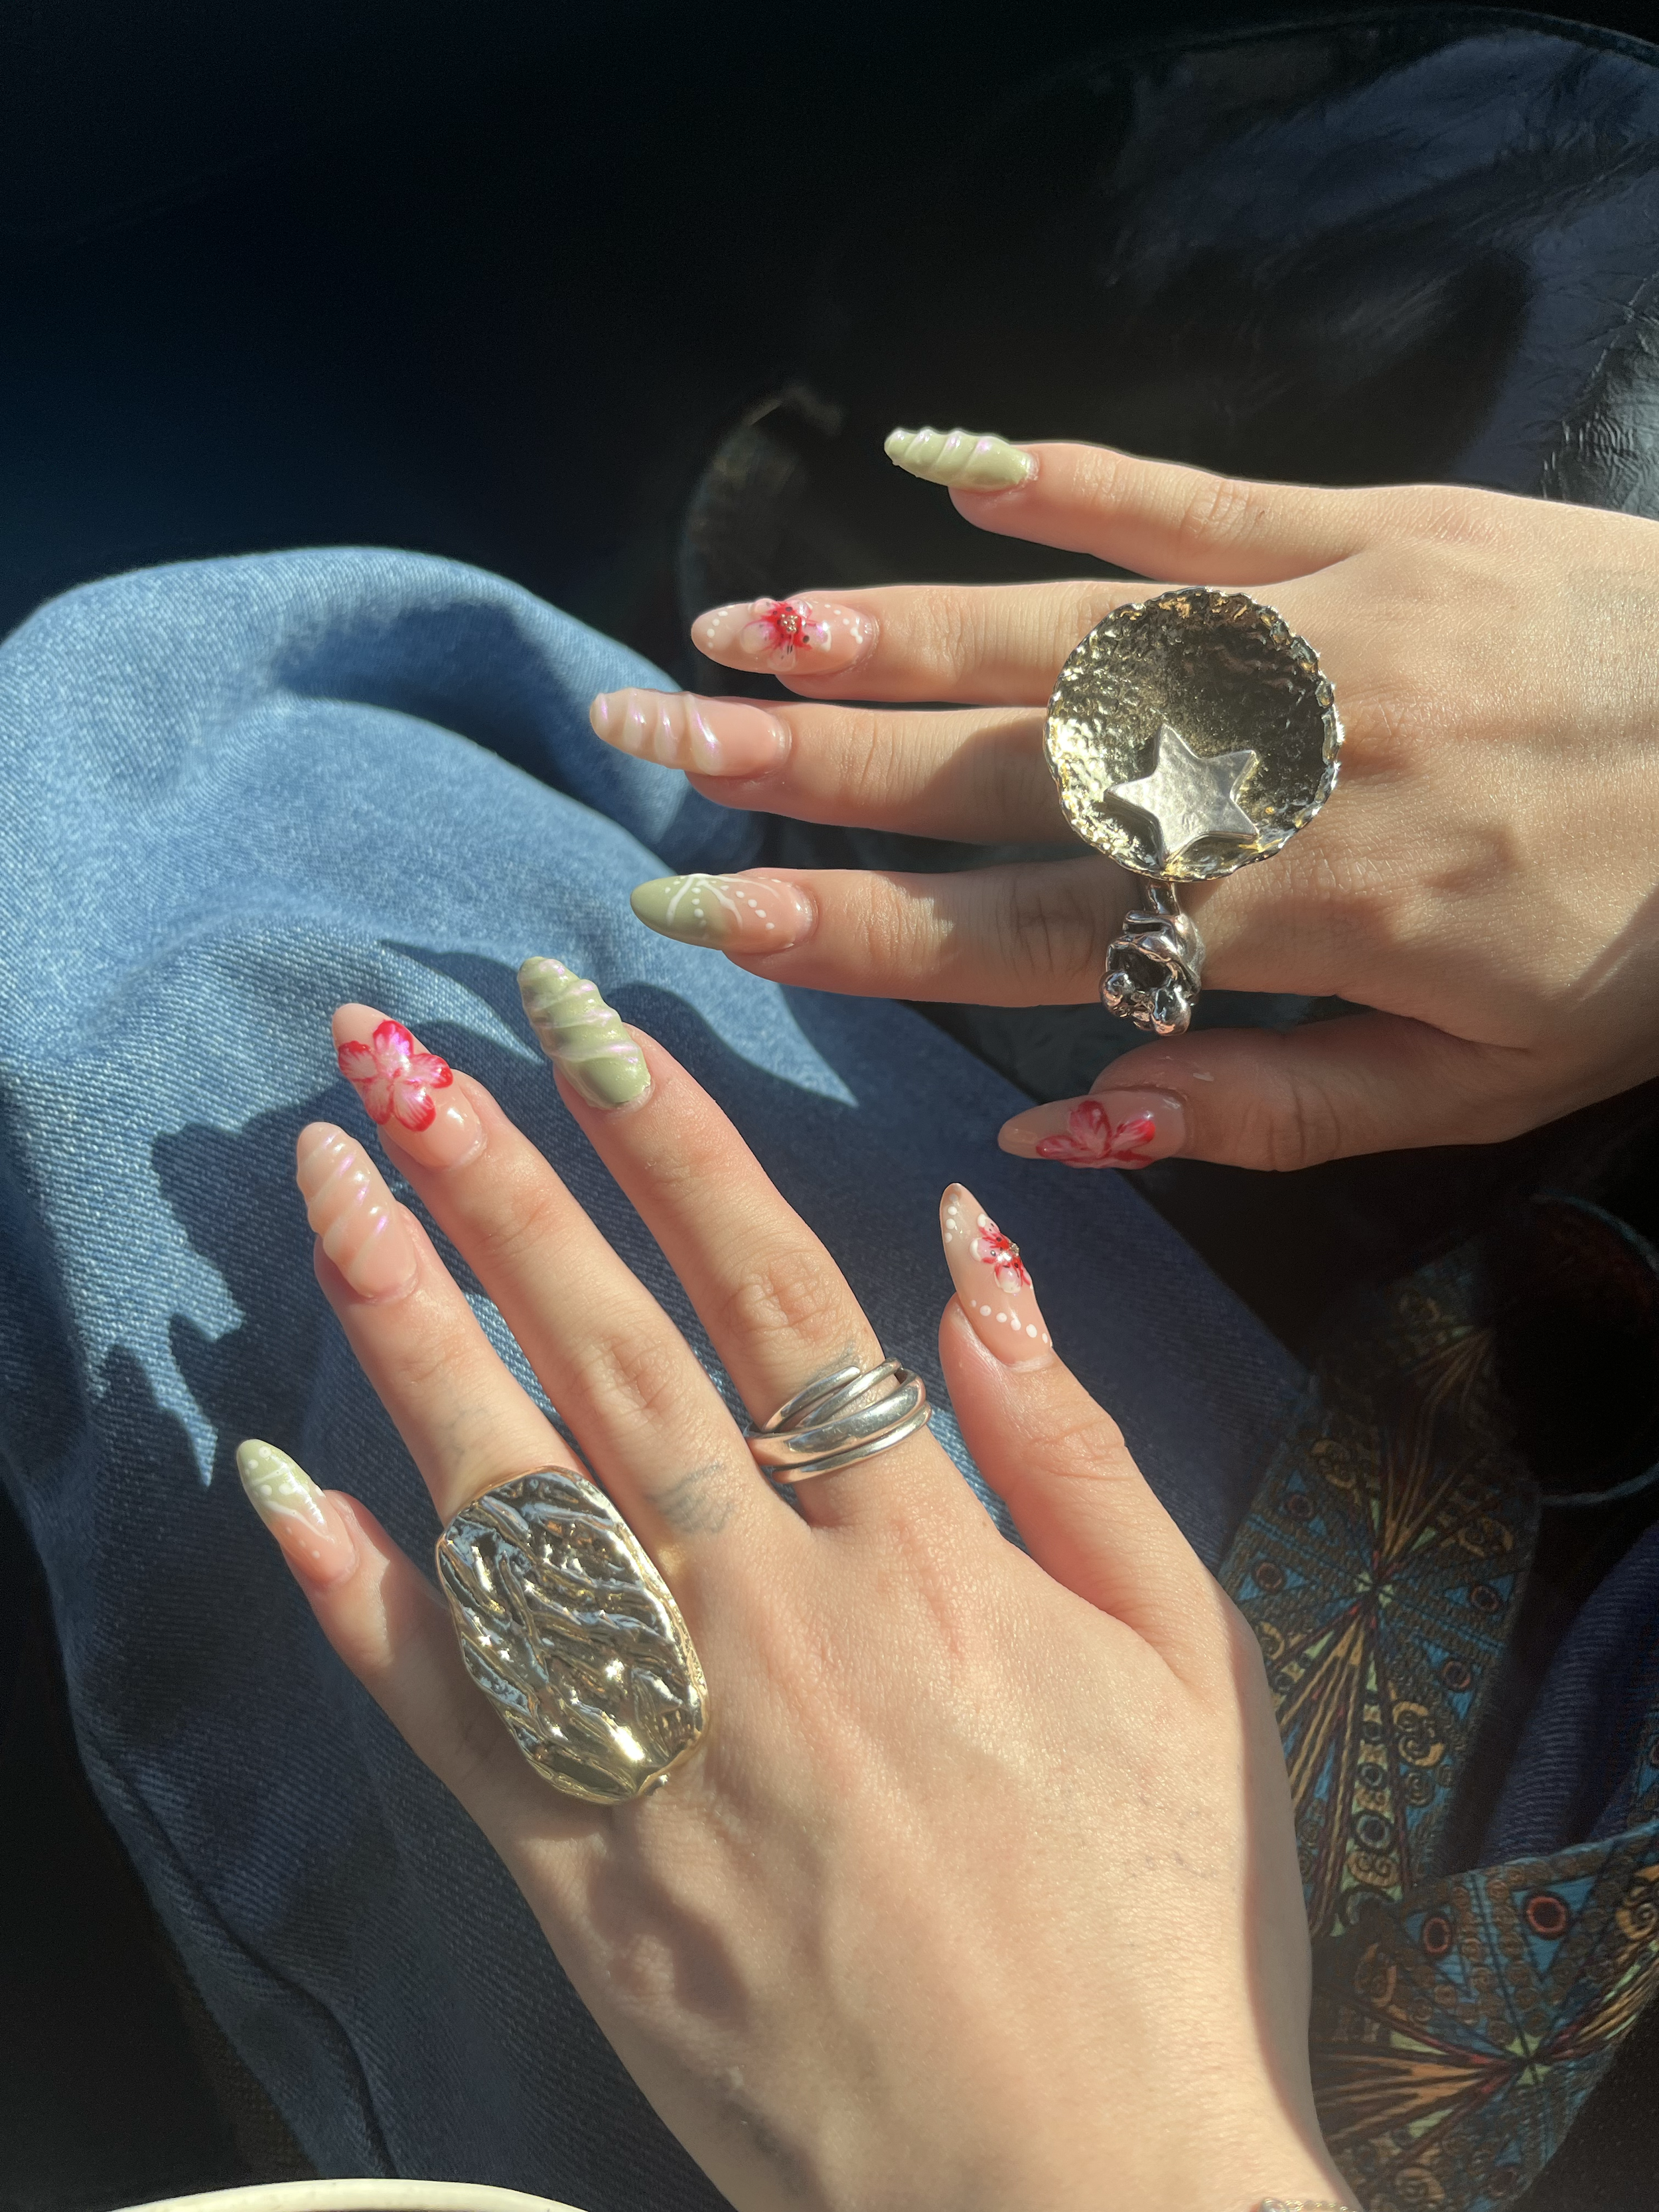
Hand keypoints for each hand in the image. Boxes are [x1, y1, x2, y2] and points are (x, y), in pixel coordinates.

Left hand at [238, 980, 1347, 2211]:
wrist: (1074, 2195)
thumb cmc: (1158, 1924)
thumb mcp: (1186, 1655)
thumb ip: (1070, 1438)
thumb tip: (973, 1248)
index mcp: (924, 1554)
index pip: (772, 1290)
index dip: (672, 1143)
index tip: (587, 1029)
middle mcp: (774, 1617)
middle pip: (612, 1353)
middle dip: (499, 1185)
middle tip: (399, 1055)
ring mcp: (661, 1741)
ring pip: (509, 1488)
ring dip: (404, 1322)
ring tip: (328, 1183)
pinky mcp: (580, 1871)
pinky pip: (447, 1709)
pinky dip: (358, 1590)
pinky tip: (277, 1479)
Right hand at [594, 441, 1658, 1171]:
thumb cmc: (1649, 942)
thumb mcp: (1474, 1091)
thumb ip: (1256, 1111)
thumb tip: (1051, 1130)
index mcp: (1299, 918)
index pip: (1026, 934)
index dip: (855, 932)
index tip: (707, 926)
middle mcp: (1279, 765)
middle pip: (1000, 767)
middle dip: (805, 762)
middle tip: (646, 743)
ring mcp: (1319, 624)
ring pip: (1062, 629)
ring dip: (884, 627)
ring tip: (730, 633)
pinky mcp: (1377, 523)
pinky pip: (1190, 495)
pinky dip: (1060, 476)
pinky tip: (935, 458)